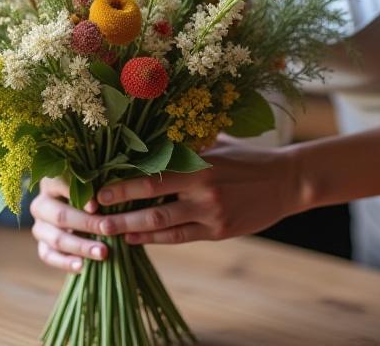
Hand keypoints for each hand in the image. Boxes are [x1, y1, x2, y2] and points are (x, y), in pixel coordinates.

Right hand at [30, 176, 109, 272]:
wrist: (80, 216)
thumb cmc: (92, 195)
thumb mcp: (93, 187)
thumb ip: (97, 189)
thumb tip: (109, 196)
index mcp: (51, 183)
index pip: (59, 184)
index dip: (77, 196)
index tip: (96, 206)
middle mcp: (41, 204)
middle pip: (60, 215)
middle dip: (86, 224)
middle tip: (108, 230)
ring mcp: (39, 226)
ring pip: (56, 238)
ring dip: (81, 247)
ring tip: (102, 253)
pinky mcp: (42, 245)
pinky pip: (48, 256)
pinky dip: (65, 262)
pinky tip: (83, 266)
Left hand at [95, 140, 300, 244]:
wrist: (286, 181)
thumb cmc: (245, 158)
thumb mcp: (215, 145)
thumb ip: (185, 148)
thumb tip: (146, 140)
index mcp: (199, 164)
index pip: (153, 175)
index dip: (123, 184)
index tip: (98, 189)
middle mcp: (203, 189)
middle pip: (152, 203)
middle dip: (119, 211)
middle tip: (92, 216)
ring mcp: (211, 213)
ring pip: (163, 224)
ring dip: (132, 228)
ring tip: (107, 232)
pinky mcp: (219, 232)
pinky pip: (180, 237)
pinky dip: (155, 239)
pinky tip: (135, 238)